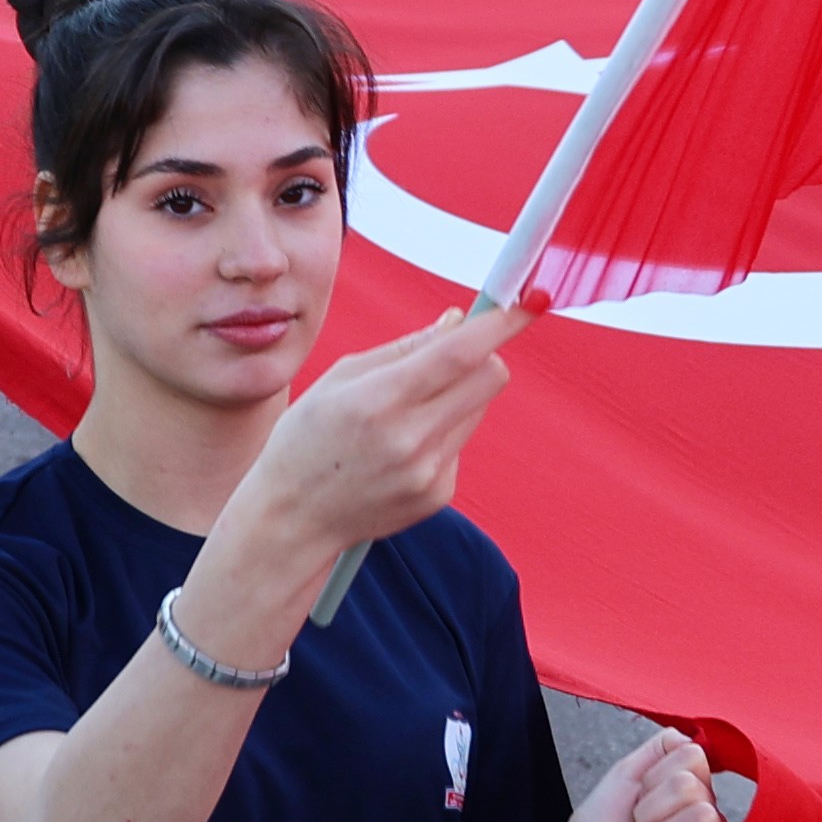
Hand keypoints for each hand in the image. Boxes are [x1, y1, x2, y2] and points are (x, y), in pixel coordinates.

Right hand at [238, 302, 518, 571]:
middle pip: (490, 377)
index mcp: (379, 401)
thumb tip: (458, 322)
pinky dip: (441, 434)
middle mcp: (410, 439)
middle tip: (454, 354)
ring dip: (457, 396)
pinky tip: (399, 451)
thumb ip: (404, 348)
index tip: (528, 301)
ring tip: (404, 415)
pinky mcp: (439, 494)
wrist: (293, 519)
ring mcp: (428, 472)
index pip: (459, 354)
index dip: (500, 323)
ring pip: (478, 408)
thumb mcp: (340, 379)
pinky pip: (460, 443)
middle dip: (484, 354)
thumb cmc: (308, 438)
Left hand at [549, 725, 735, 821]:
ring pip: (706, 815)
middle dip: (654, 807)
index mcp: (685, 787)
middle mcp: (703, 811)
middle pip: (694, 785)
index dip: (656, 776)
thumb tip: (690, 736)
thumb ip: (657, 749)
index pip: (693, 755)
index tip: (638, 798)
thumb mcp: (622, 777)